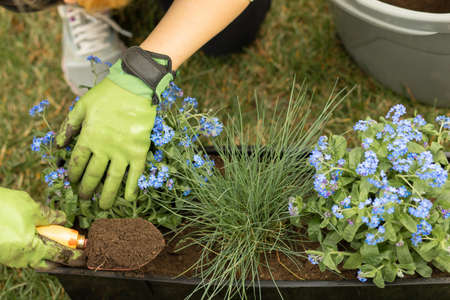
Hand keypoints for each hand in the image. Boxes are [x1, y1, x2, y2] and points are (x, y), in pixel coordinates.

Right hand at [0, 187, 83, 269]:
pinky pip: (24, 252)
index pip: (61, 254)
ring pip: (35, 258)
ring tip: (60, 241)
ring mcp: (10, 256)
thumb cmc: (0, 207)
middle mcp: (21, 257)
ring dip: (49, 250)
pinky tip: (40, 236)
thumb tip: (62, 219)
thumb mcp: (30, 208)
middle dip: (63, 257)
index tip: (86, 254)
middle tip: (75, 251)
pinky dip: (35, 246)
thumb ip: (49, 216)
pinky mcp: (3, 251)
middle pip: (49, 262)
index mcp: (31, 248)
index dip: (75, 254)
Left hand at [57, 49, 172, 208]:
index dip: (73, 175)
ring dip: (106, 196)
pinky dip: (132, 188)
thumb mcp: (81, 105)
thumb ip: (69, 126)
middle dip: (86, 190)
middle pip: (93, 175)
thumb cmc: (107, 94)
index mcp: (89, 137)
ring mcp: (123, 152)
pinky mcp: (139, 151)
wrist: (136, 87)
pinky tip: (128, 198)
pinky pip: (135, 174)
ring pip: (113, 180)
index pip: (77, 163)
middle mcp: (105, 148)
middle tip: (84, 197)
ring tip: (102, 206)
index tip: (72, 181)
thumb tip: (58, 145)